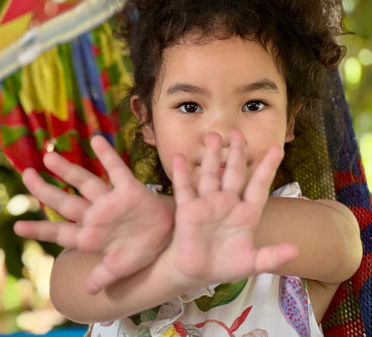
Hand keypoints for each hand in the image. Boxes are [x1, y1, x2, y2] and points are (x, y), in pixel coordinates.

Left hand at [14, 136, 173, 293]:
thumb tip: (88, 291)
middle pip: (65, 202)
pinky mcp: (129, 190)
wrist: (167, 236)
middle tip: (26, 176)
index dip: (39, 229)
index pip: (60, 231)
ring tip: (48, 157)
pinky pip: (116, 170)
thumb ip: (103, 276)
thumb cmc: (142, 250)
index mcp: (90, 236)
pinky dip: (107, 156)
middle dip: (44, 190)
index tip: (17, 227)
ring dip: (67, 170)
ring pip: (84, 183)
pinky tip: (96, 141)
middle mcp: (96, 215)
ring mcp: (110, 201)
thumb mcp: (121, 268)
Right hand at [168, 131, 298, 286]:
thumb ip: (272, 256)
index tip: (277, 149)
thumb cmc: (226, 265)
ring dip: (210, 156)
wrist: (197, 272)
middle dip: (236, 153)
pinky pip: (185, 188)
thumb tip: (296, 249)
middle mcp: (227, 204)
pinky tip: (180, 157)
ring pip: (210, 174)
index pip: (258, 186)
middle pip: (233, 173)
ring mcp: (207, 204)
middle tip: (238, 133)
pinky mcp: (188, 210)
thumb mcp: (252, 263)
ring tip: (213, 137)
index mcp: (246, 213)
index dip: (267, 168)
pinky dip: (182, 173)